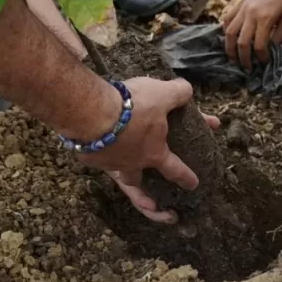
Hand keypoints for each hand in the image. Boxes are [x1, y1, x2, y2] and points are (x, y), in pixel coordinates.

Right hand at [79, 78, 219, 222]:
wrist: (93, 112)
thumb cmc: (134, 106)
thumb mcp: (163, 93)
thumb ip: (179, 93)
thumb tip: (187, 90)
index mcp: (154, 154)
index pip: (175, 169)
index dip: (186, 177)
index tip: (193, 185)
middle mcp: (131, 163)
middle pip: (137, 182)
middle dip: (143, 191)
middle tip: (148, 191)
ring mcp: (108, 162)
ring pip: (115, 173)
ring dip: (119, 172)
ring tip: (119, 167)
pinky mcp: (88, 155)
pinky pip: (95, 159)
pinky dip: (98, 154)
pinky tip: (96, 145)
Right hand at [223, 0, 281, 69]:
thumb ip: (279, 35)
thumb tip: (272, 50)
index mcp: (265, 18)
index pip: (259, 45)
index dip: (261, 57)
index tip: (264, 63)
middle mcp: (250, 14)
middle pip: (241, 42)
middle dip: (243, 58)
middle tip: (247, 68)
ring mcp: (243, 7)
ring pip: (229, 32)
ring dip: (230, 47)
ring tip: (234, 57)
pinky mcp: (240, 2)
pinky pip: (228, 19)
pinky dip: (226, 30)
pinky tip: (230, 38)